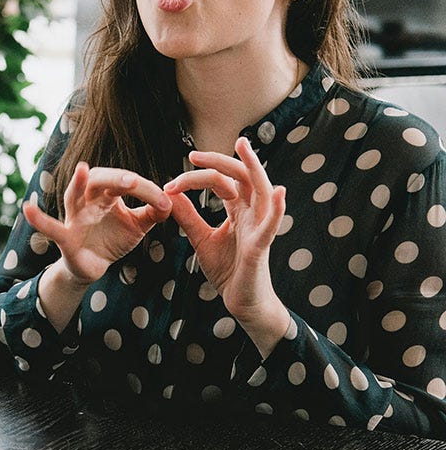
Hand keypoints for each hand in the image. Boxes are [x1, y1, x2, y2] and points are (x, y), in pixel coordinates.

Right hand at [23, 162, 172, 286]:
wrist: (94, 267)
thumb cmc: (113, 238)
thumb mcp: (138, 225)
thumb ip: (154, 212)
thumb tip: (172, 201)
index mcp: (107, 194)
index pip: (126, 183)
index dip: (146, 190)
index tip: (165, 202)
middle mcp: (88, 200)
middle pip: (99, 180)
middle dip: (115, 178)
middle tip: (133, 181)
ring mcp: (74, 217)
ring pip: (74, 195)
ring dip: (78, 183)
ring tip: (81, 171)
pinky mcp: (64, 237)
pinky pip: (51, 227)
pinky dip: (39, 219)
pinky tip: (27, 210)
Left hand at [163, 137, 290, 355]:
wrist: (241, 301)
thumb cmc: (227, 269)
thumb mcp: (201, 239)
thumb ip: (188, 217)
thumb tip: (169, 193)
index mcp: (238, 210)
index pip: (220, 182)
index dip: (196, 177)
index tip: (170, 182)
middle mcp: (251, 213)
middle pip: (240, 177)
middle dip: (220, 161)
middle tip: (194, 154)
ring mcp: (259, 228)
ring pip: (261, 190)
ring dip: (254, 168)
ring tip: (245, 148)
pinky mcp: (262, 247)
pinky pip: (272, 225)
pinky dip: (277, 209)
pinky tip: (279, 192)